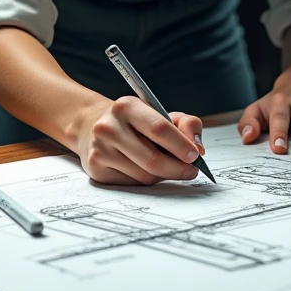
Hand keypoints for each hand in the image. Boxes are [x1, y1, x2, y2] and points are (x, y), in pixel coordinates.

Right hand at [76, 94, 205, 184]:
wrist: (92, 126)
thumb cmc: (133, 121)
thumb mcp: (158, 112)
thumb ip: (185, 124)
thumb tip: (198, 148)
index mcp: (127, 106)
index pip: (159, 128)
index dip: (181, 145)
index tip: (196, 155)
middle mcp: (109, 127)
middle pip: (153, 159)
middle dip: (178, 168)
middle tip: (192, 171)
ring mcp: (100, 149)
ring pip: (144, 176)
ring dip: (162, 176)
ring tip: (168, 168)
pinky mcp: (96, 169)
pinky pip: (131, 184)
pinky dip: (145, 181)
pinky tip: (145, 170)